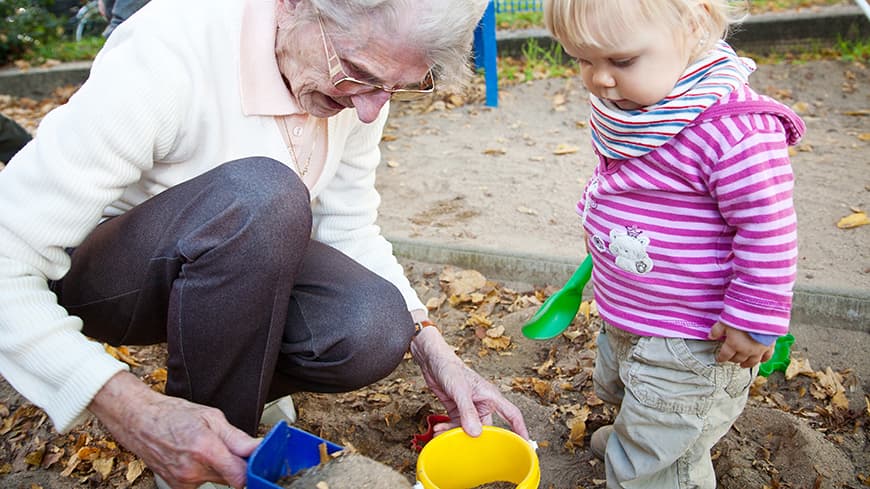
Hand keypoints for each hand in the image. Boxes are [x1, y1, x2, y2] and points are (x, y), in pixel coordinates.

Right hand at [88, 372, 259, 488]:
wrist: (139, 421)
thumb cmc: (172, 414)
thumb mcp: (211, 416)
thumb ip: (237, 438)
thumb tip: (258, 448)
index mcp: (205, 449)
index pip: (241, 476)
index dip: (253, 468)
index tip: (260, 460)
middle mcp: (193, 470)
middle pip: (231, 478)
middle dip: (237, 464)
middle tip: (231, 446)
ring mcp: (184, 481)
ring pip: (218, 480)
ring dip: (221, 468)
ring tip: (209, 447)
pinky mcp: (178, 486)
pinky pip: (203, 482)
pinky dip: (206, 471)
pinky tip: (196, 456)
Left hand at [409, 327, 528, 439]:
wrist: (432, 362)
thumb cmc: (450, 368)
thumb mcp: (460, 391)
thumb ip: (467, 412)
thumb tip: (475, 433)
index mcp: (491, 397)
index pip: (512, 415)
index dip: (521, 430)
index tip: (525, 445)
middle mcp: (483, 404)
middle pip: (488, 428)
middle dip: (477, 439)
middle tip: (468, 448)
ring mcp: (470, 408)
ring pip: (469, 430)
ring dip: (456, 434)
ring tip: (442, 434)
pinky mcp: (457, 410)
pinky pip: (456, 426)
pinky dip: (448, 430)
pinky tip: (439, 429)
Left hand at [707, 322, 773, 367]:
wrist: (762, 313)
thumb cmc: (742, 316)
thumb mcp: (725, 321)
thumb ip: (717, 330)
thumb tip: (710, 336)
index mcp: (733, 345)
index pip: (725, 355)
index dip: (721, 358)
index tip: (719, 359)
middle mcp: (746, 350)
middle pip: (738, 359)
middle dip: (733, 359)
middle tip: (730, 358)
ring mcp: (759, 350)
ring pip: (752, 362)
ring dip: (746, 364)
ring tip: (743, 364)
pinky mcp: (769, 346)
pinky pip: (767, 357)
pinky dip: (763, 360)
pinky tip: (761, 360)